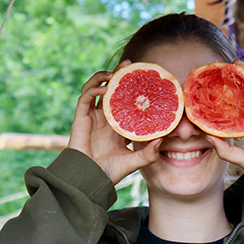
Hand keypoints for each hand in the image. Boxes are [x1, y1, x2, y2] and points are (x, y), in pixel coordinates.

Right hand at [68, 60, 161, 183]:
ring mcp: (92, 117)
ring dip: (103, 77)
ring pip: (95, 88)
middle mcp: (104, 118)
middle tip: (129, 63)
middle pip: (110, 89)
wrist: (90, 179)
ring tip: (115, 72)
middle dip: (118, 74)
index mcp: (117, 125)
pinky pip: (85, 97)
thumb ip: (149, 153)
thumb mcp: (135, 161)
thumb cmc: (110, 172)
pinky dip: (94, 89)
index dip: (131, 88)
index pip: (124, 100)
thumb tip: (162, 140)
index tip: (143, 77)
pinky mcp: (80, 118)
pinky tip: (105, 88)